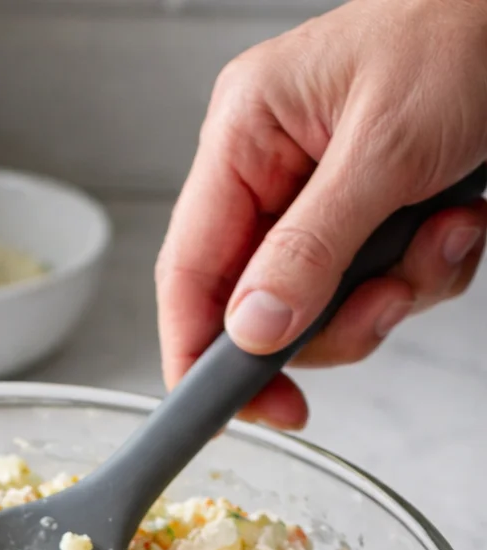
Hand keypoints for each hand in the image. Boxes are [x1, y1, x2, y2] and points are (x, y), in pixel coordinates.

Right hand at [156, 0, 486, 428]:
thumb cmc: (461, 30)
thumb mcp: (383, 148)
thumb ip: (311, 248)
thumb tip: (253, 328)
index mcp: (247, 136)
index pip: (189, 271)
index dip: (199, 352)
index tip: (230, 411)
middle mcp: (275, 172)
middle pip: (263, 307)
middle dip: (333, 321)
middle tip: (384, 304)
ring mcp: (325, 199)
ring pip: (329, 308)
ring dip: (396, 291)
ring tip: (442, 236)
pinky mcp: (374, 217)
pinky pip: (383, 287)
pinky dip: (429, 271)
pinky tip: (458, 222)